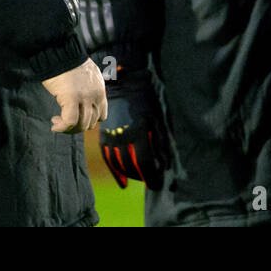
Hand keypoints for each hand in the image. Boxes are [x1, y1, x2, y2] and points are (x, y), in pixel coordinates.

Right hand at [41, 59, 106, 133]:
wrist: (60, 52)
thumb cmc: (69, 63)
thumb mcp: (86, 77)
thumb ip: (89, 89)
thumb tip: (84, 102)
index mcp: (100, 90)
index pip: (101, 116)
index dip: (87, 121)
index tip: (75, 118)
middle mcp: (96, 95)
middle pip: (90, 123)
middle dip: (76, 126)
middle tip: (62, 121)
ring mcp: (85, 97)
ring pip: (81, 125)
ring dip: (68, 128)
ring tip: (57, 122)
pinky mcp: (72, 98)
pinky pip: (70, 121)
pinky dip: (62, 127)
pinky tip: (55, 126)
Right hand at [99, 72, 169, 189]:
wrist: (124, 85)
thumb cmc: (146, 101)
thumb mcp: (158, 119)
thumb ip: (162, 142)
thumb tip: (165, 164)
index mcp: (139, 132)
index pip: (144, 162)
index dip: (150, 176)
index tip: (156, 185)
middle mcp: (123, 137)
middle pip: (131, 166)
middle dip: (143, 177)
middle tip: (151, 183)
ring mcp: (112, 137)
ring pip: (119, 164)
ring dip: (130, 175)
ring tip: (140, 181)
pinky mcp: (105, 136)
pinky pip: (108, 159)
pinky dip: (116, 172)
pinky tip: (123, 182)